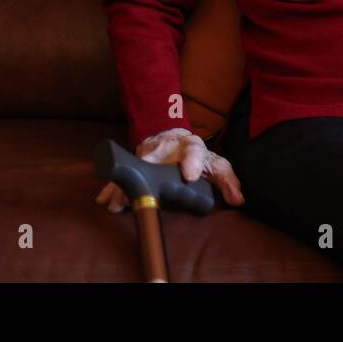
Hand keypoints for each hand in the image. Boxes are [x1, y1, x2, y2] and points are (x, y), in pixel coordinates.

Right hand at [95, 127, 245, 211]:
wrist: (169, 137)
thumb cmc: (195, 155)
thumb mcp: (215, 165)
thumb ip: (227, 181)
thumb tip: (239, 201)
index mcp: (191, 147)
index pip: (193, 151)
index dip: (191, 162)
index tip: (190, 175)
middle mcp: (166, 149)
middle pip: (154, 161)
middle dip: (146, 180)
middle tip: (140, 197)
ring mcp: (147, 154)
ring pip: (134, 168)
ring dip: (124, 186)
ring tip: (117, 204)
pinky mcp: (133, 162)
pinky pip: (121, 174)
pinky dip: (111, 187)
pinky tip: (103, 200)